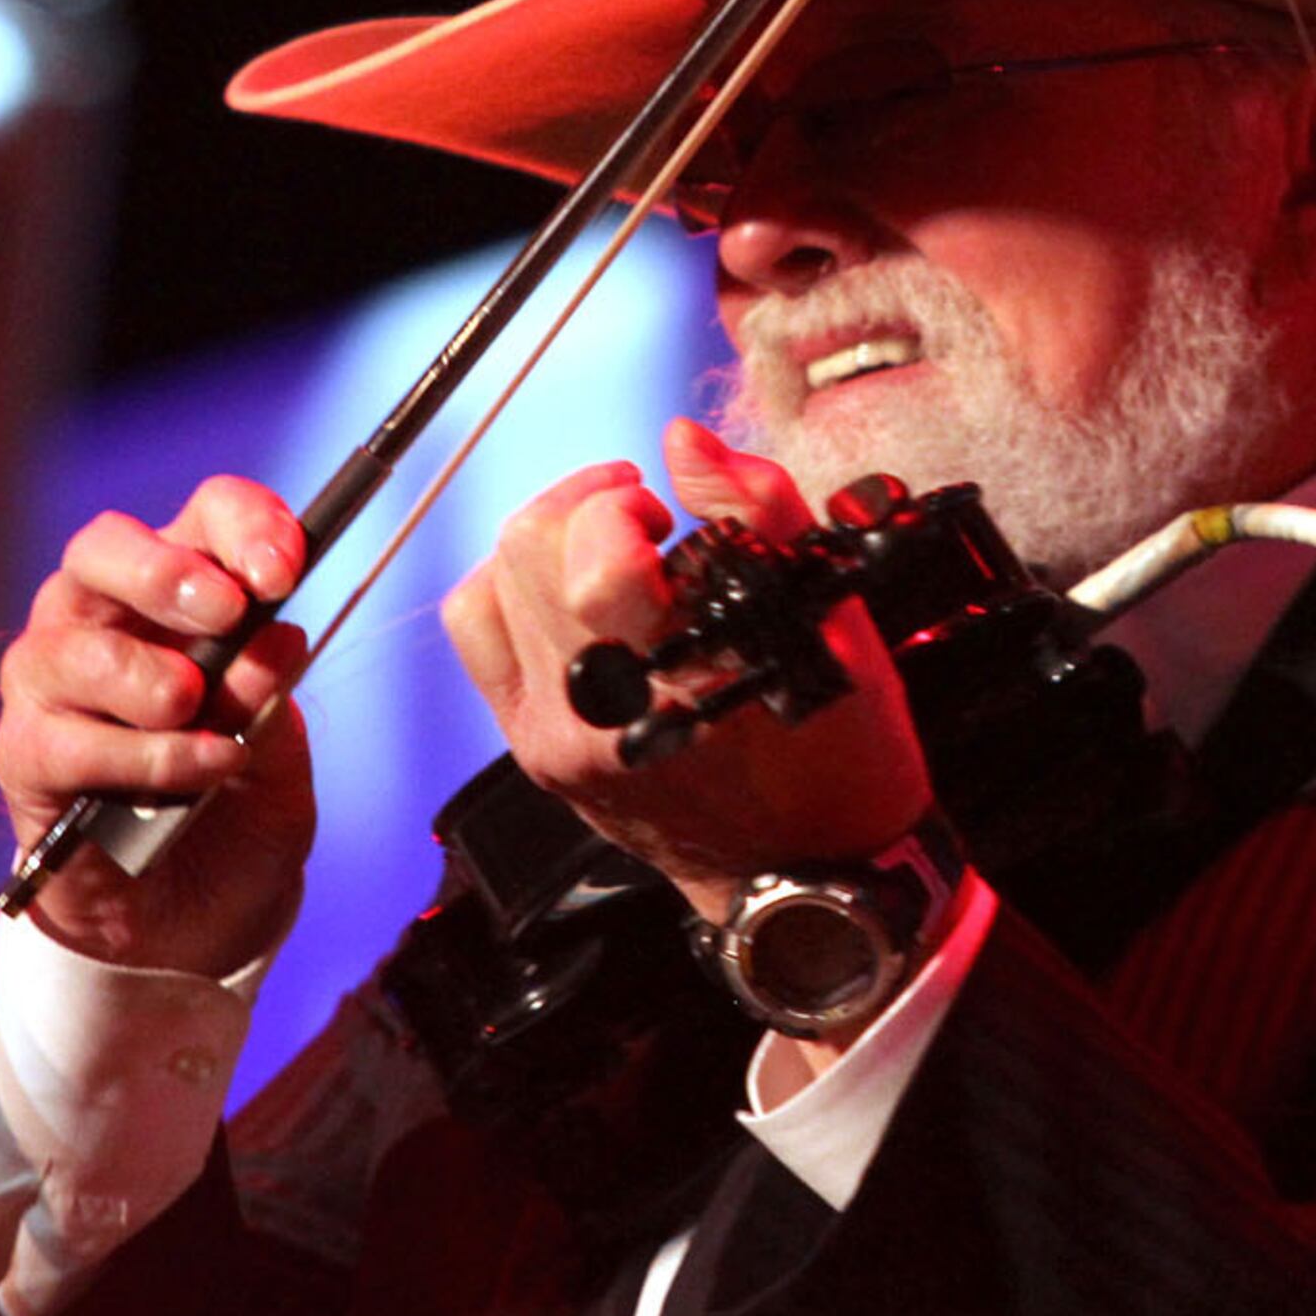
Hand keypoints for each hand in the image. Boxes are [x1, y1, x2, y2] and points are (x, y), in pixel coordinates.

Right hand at [0, 475, 317, 973]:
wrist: (197, 919)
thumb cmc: (237, 810)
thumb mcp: (280, 755)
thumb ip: (271, 697)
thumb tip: (276, 638)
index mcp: (181, 589)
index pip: (206, 515)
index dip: (246, 527)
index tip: (286, 570)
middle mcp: (102, 616)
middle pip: (103, 547)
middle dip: (167, 571)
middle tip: (229, 610)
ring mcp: (50, 681)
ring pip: (70, 646)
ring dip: (148, 677)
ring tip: (198, 711)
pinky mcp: (25, 755)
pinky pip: (68, 740)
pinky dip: (144, 755)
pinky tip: (198, 770)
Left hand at [440, 420, 932, 923]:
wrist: (805, 876)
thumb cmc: (837, 747)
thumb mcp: (830, 617)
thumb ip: (760, 509)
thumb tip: (683, 438)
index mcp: (687, 685)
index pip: (596, 568)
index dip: (618, 507)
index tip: (662, 511)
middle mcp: (603, 717)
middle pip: (526, 554)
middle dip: (583, 504)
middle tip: (640, 518)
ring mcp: (555, 741)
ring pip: (488, 587)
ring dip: (545, 545)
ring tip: (604, 553)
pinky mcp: (531, 752)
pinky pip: (478, 639)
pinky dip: (510, 594)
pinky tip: (566, 597)